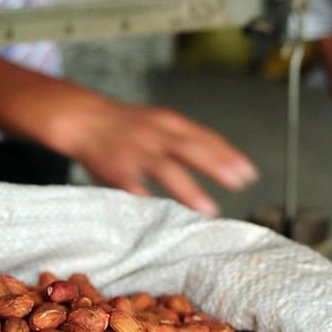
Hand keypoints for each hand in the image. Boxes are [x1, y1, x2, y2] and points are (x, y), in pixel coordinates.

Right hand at [64, 100, 257, 215]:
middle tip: (241, 183)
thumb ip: (184, 141)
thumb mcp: (159, 123)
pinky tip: (162, 213)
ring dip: (189, 189)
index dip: (228, 154)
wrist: (83, 119)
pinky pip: (133, 185)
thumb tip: (221, 162)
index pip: (204, 137)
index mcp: (168, 122)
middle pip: (190, 148)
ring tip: (210, 208)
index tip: (249, 172)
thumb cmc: (126, 126)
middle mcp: (154, 133)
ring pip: (165, 168)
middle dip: (217, 166)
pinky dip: (148, 198)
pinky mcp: (115, 167)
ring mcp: (134, 150)